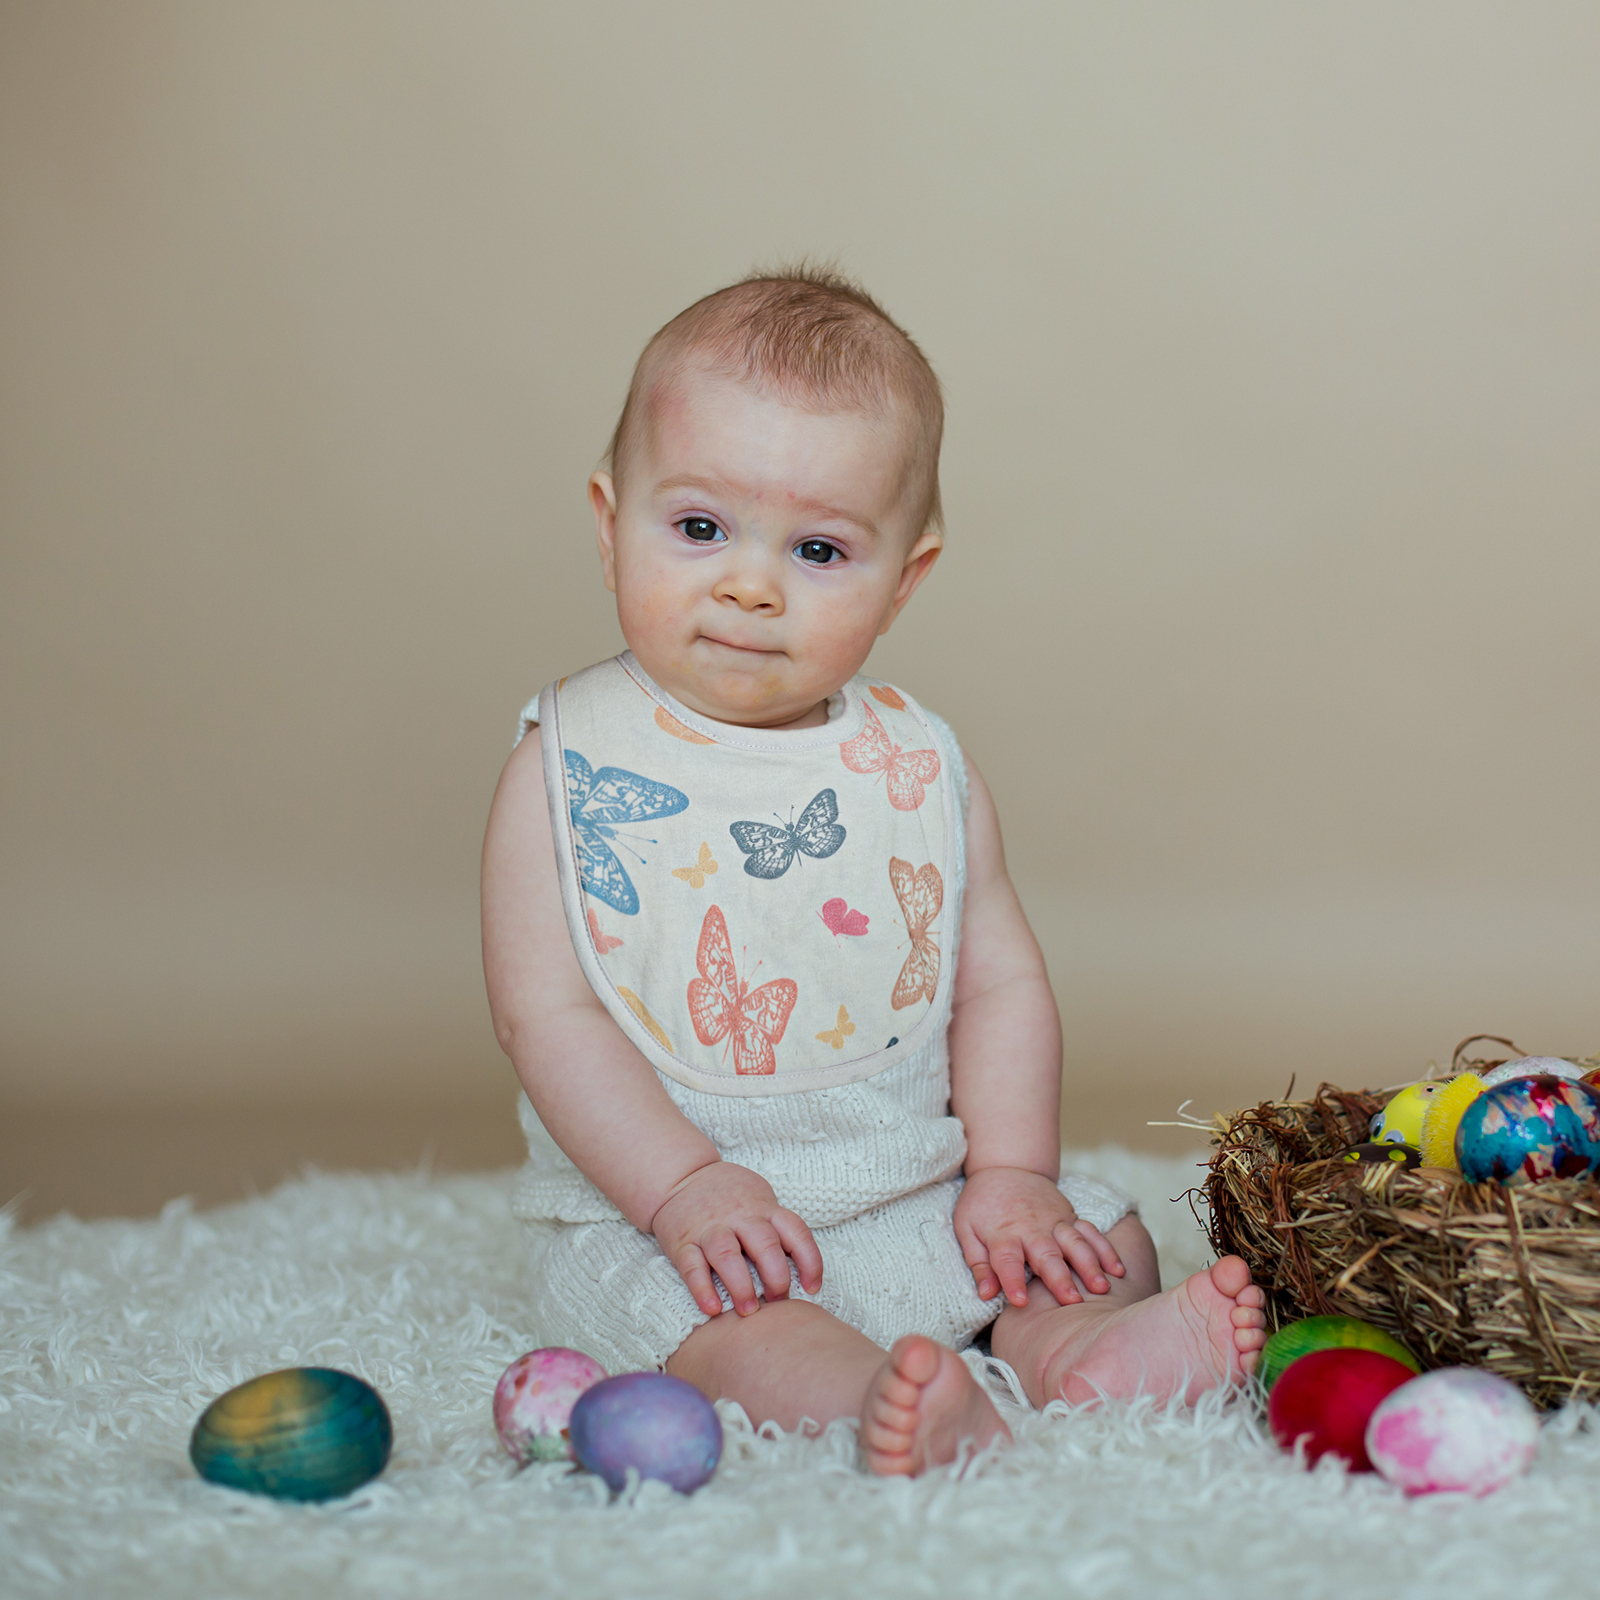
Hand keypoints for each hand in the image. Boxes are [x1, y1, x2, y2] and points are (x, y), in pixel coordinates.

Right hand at [650, 1161, 823, 1317]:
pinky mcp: (683, 1242)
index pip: (795, 1232)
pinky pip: (692, 1267)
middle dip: (776, 1277)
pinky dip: (702, 1289)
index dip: (809, 1261)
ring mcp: (709, 1228)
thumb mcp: (760, 1201)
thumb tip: (800, 1272)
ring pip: (727, 1255)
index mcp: (763, 1208)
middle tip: (778, 1301)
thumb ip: (777, 1229)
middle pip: (764, 1244)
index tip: (811, 1288)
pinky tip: (713, 1309)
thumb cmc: (731, 1196)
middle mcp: (738, 1216)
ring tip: (748, 1310)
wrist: (682, 1176)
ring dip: (740, 1286)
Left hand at [954, 1166, 1125, 1308]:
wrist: (1006, 1167)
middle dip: (1060, 1277)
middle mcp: (1031, 1227)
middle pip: (1046, 1254)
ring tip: (1101, 1287)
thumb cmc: (983, 1204)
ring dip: (1089, 1265)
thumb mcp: (967, 1229)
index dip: (1012, 1280)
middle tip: (1072, 1302)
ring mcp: (1054, 1220)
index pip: (1006, 1259)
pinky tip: (1117, 1270)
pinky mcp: (1070, 1215)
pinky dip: (1105, 1249)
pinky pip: (1090, 1232)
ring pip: (1074, 1243)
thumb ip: (978, 1263)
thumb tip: (986, 1294)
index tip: (1021, 1302)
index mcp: (1002, 1232)